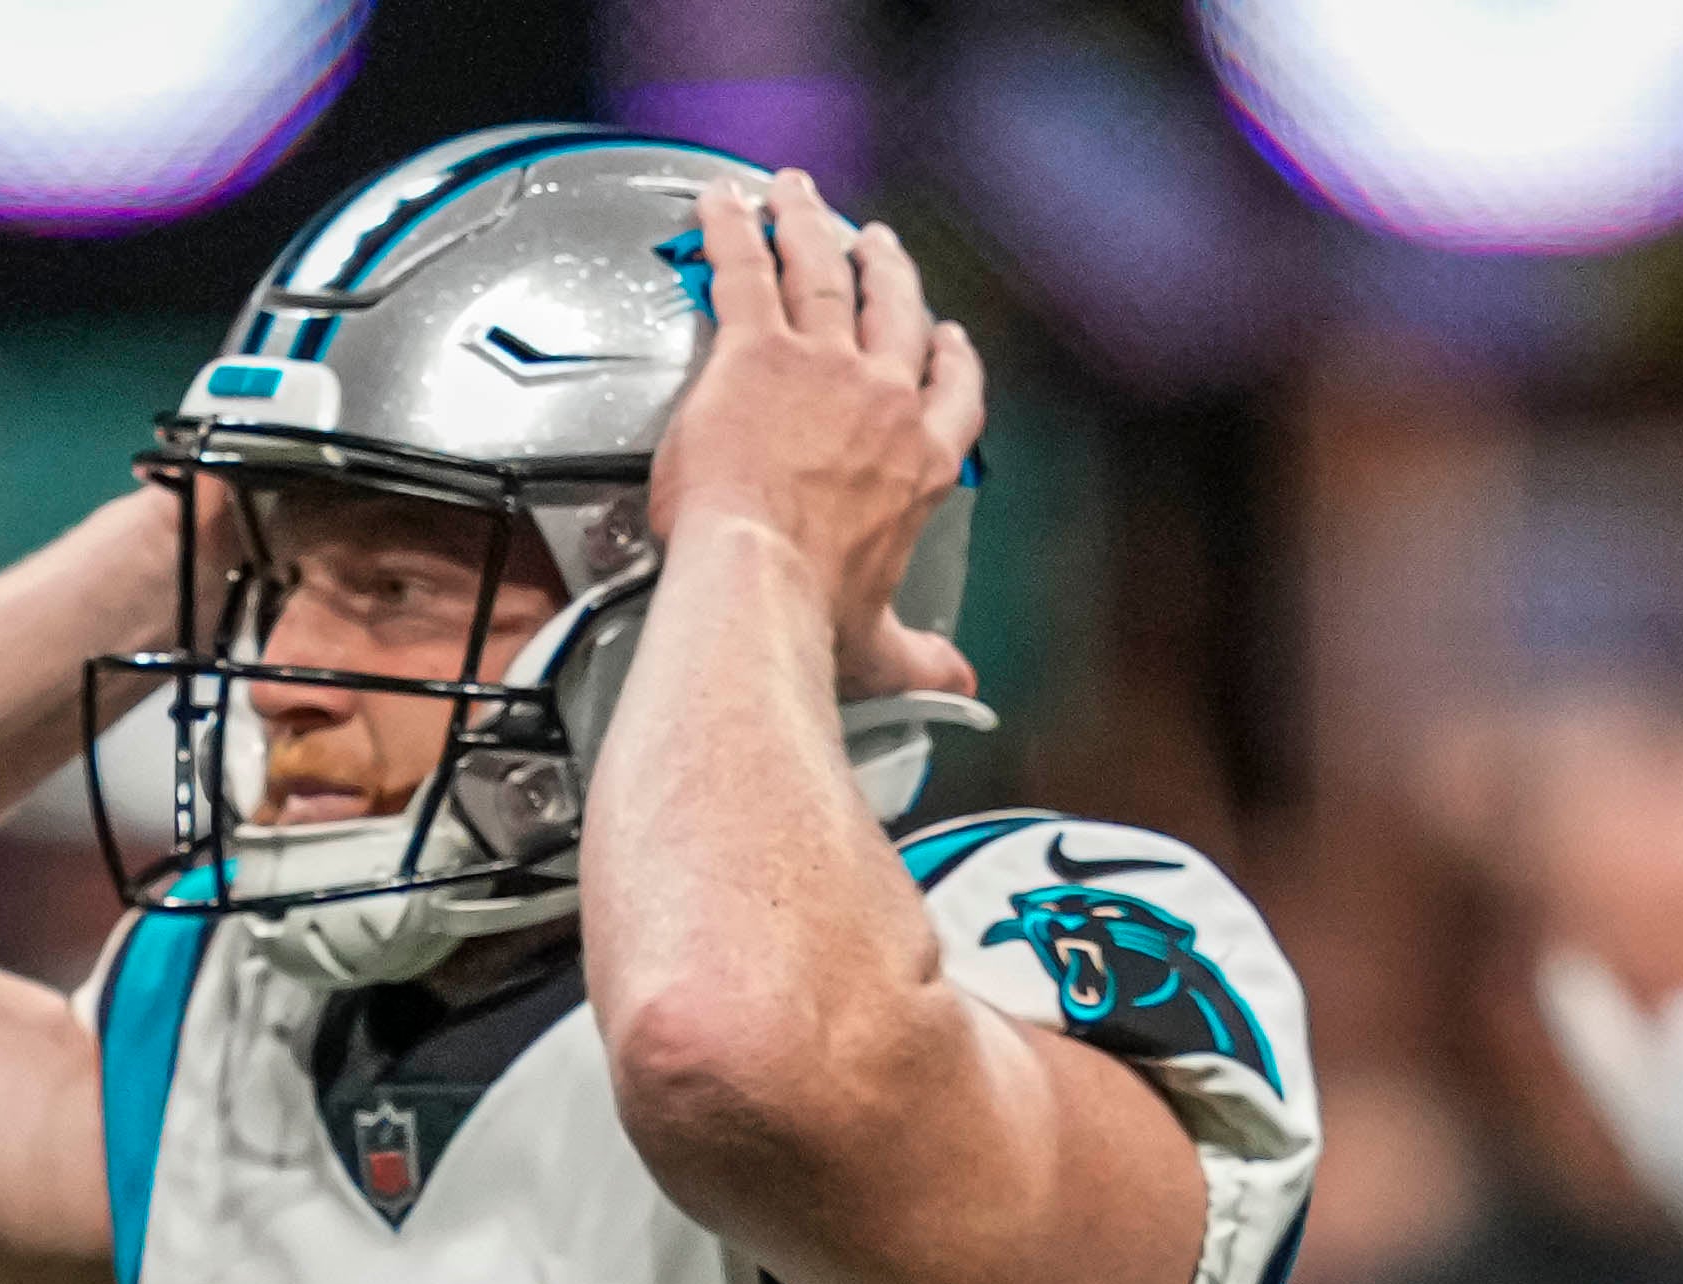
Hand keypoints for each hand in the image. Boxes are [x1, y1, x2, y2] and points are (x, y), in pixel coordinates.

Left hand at [649, 169, 984, 703]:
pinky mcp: (754, 353)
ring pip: (823, 274)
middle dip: (884, 268)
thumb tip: (958, 689)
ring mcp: (819, 368)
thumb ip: (921, 656)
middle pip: (892, 311)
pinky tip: (724, 206)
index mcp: (923, 461)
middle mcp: (882, 400)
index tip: (946, 335)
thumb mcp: (881, 646)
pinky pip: (746, 275)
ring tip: (798, 196)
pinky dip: (734, 233)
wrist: (755, 587)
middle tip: (874, 241)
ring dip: (811, 226)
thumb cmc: (811, 618)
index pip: (954, 391)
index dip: (949, 356)